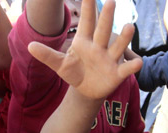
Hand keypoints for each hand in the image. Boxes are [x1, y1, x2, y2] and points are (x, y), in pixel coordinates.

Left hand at [27, 0, 141, 99]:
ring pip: (117, 45)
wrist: (85, 89)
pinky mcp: (117, 73)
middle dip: (107, 18)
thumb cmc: (74, 72)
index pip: (87, 22)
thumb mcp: (59, 64)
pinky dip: (132, 65)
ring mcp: (109, 58)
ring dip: (124, 37)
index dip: (88, 8)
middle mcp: (99, 46)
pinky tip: (137, 62)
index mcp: (84, 41)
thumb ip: (47, 55)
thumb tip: (29, 46)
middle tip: (111, 2)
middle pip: (103, 30)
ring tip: (129, 26)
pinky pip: (126, 68)